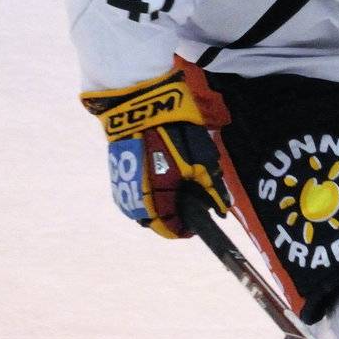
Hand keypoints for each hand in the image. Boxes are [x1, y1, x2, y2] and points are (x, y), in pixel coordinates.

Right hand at [81, 67, 231, 239]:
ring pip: (148, 207)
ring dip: (165, 200)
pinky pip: (139, 193)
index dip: (190, 227)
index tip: (204, 218)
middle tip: (196, 195)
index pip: (173, 230)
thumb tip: (221, 208)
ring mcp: (123, 189)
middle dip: (179, 211)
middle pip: (159, 219)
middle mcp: (134, 203)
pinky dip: (153, 190)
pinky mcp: (118, 175)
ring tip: (183, 182)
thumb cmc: (174, 136)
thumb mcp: (200, 162)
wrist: (140, 108)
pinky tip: (167, 173)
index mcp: (154, 204)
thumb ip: (210, 188)